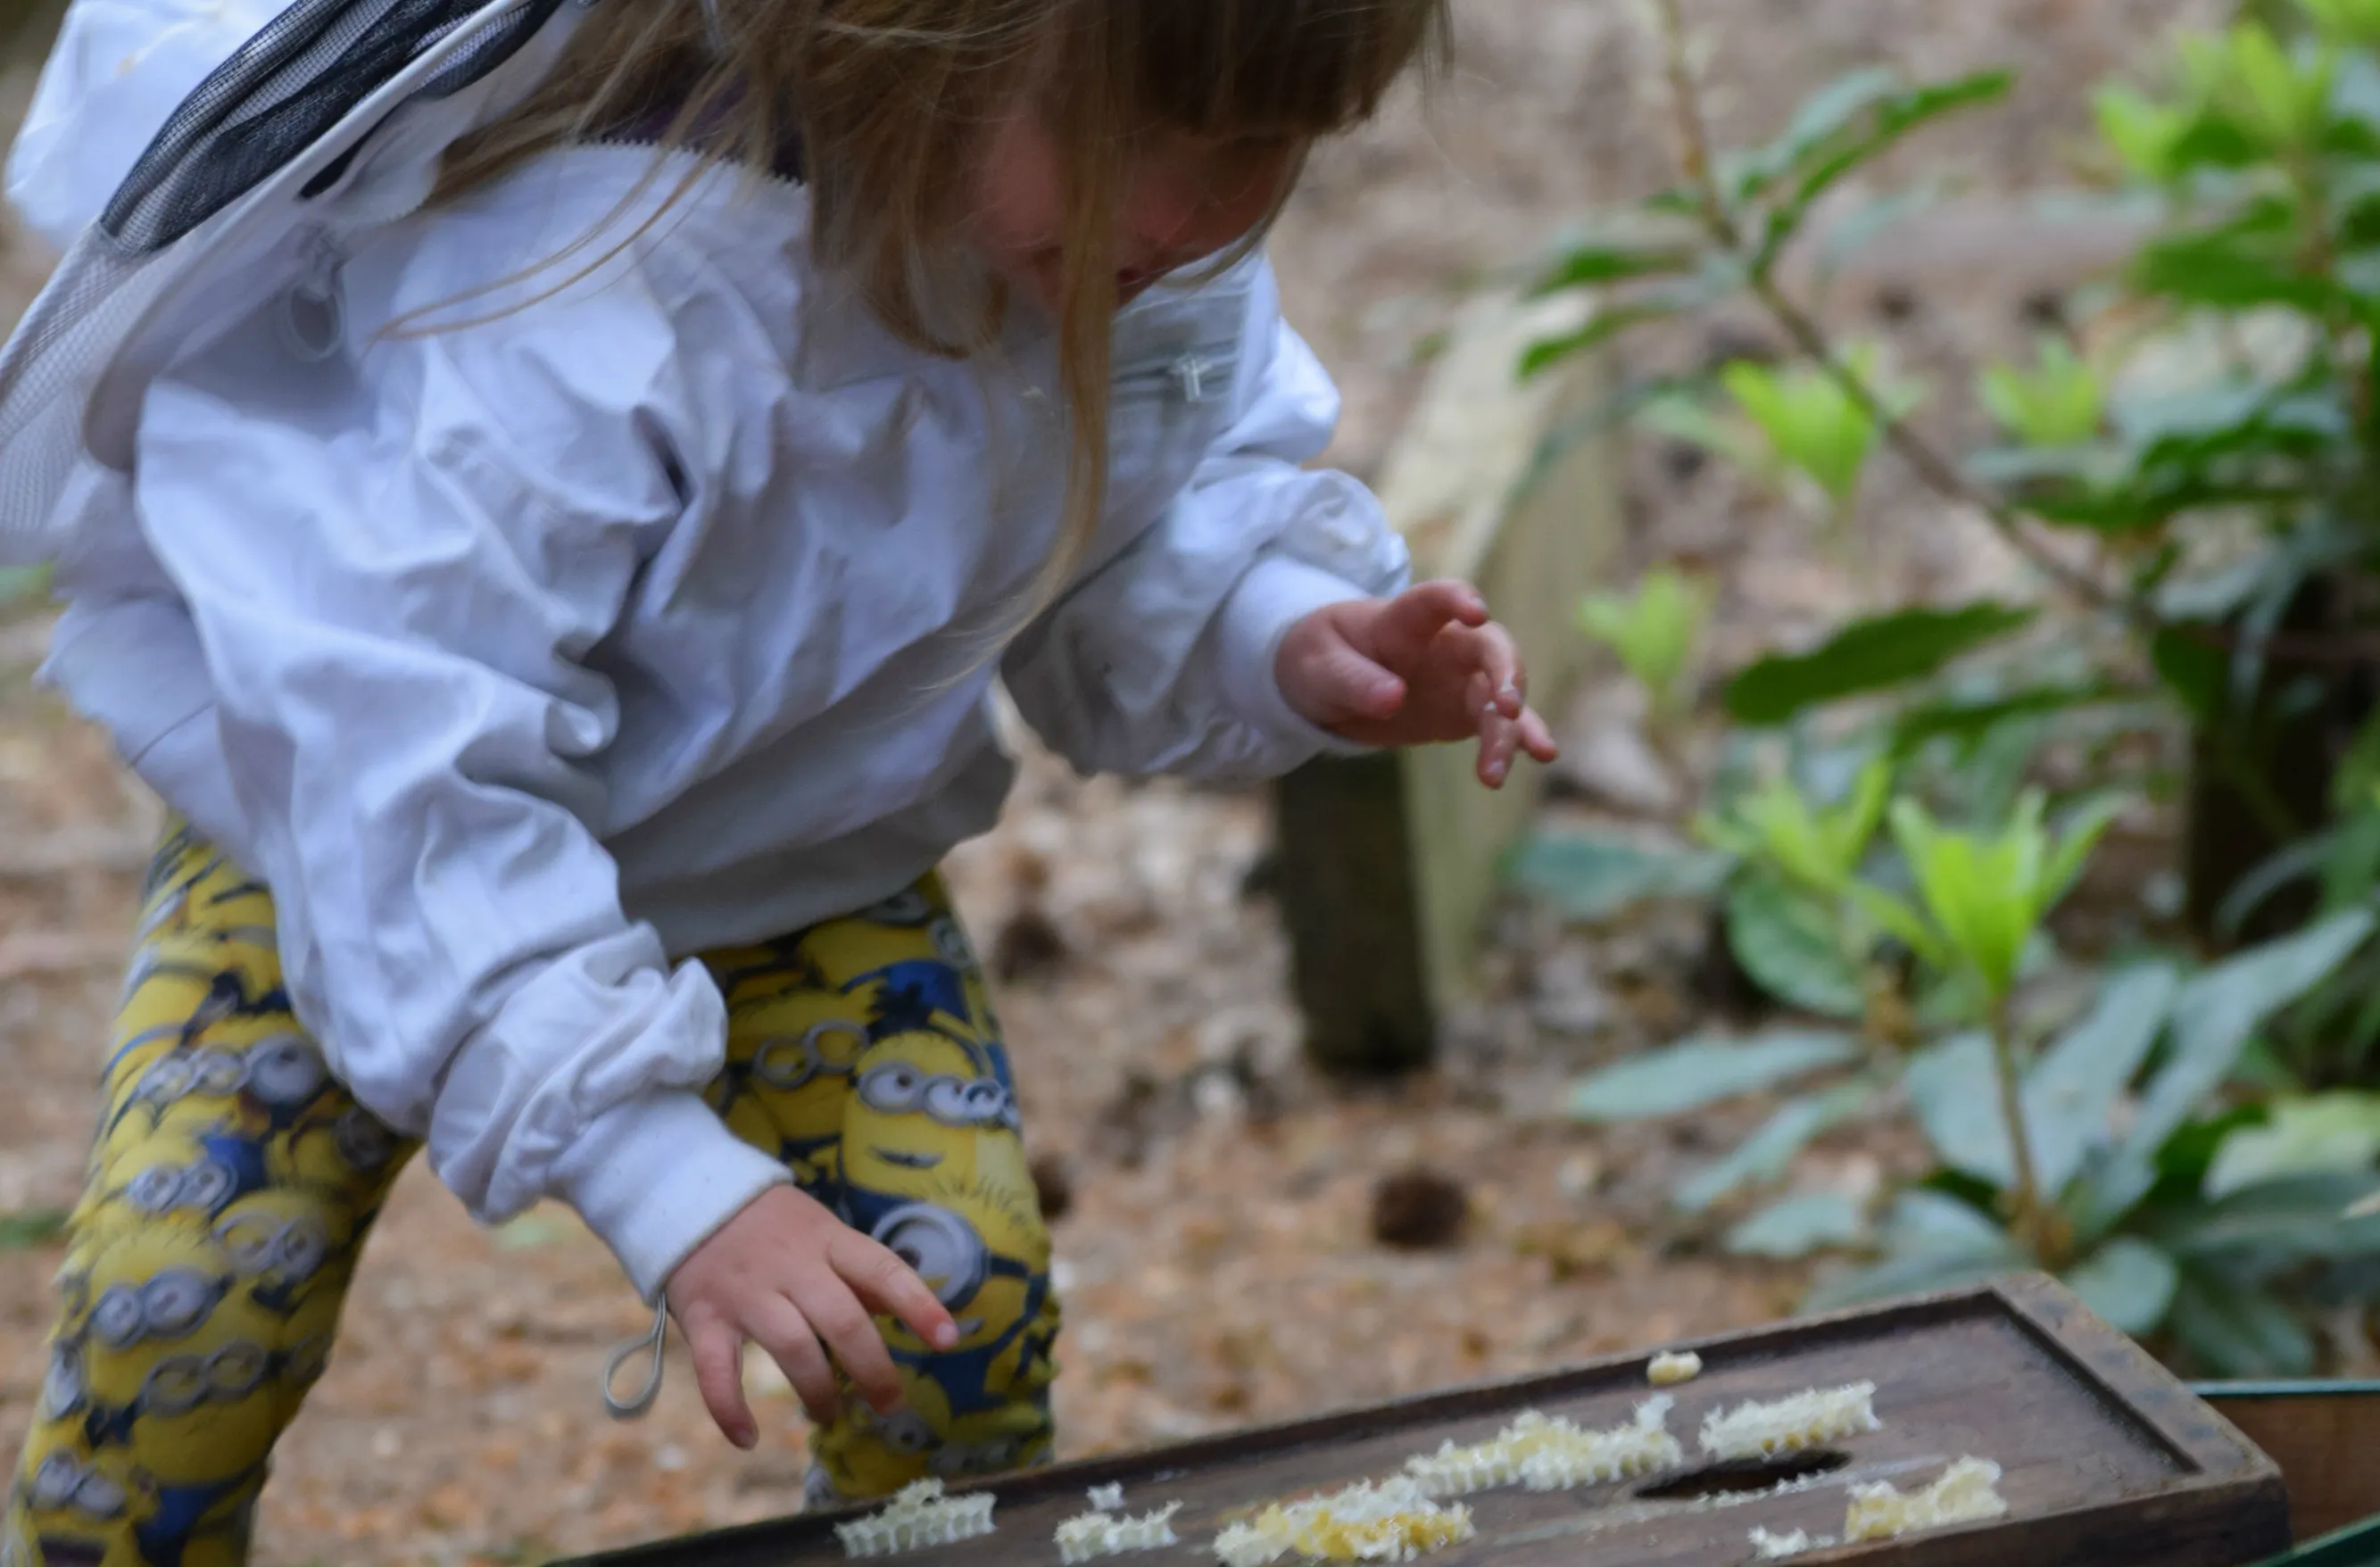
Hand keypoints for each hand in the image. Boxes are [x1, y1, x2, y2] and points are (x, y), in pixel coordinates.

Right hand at [665, 1185, 957, 1448]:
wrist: (689, 1195)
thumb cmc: (771, 1223)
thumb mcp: (823, 1232)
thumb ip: (860, 1272)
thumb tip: (905, 1308)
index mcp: (828, 1241)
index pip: (883, 1270)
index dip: (919, 1305)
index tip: (948, 1340)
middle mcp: (791, 1266)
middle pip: (843, 1320)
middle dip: (873, 1370)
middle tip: (890, 1404)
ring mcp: (746, 1292)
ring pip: (792, 1346)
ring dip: (817, 1391)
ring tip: (831, 1414)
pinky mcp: (704, 1316)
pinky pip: (717, 1370)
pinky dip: (730, 1409)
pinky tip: (748, 1438)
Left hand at [1277, 581, 1560, 787]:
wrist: (1326, 684)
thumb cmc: (1320, 659)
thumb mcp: (1319, 668)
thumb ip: (1353, 680)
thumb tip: (1393, 698)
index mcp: (1403, 620)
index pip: (1434, 600)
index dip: (1457, 600)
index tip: (1476, 611)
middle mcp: (1444, 643)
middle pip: (1489, 646)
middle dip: (1505, 671)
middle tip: (1506, 707)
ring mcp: (1460, 677)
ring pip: (1500, 694)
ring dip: (1507, 728)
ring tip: (1494, 773)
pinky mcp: (1464, 711)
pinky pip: (1500, 724)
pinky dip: (1519, 739)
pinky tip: (1542, 755)